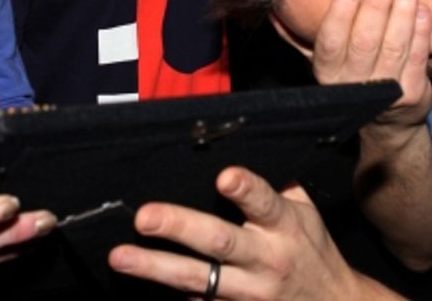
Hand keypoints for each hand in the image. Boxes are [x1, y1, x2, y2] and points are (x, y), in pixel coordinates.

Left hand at [108, 167, 396, 299]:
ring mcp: (249, 292)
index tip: (224, 176)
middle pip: (220, 242)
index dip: (246, 189)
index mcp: (285, 225)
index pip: (265, 202)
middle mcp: (266, 259)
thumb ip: (275, 185)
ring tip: (120, 256)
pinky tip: (138, 285)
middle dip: (180, 228)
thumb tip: (239, 146)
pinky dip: (170, 295)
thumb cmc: (311, 248)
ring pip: (198, 280)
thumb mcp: (304, 211)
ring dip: (155, 268)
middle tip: (144, 217)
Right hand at [311, 0, 431, 131]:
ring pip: (393, 47)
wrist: (387, 120)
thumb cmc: (353, 77)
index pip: (330, 42)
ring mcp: (384, 91)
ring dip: (402, 14)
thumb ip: (299, 37)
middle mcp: (353, 83)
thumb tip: (274, 10)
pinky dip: (421, 33)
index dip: (340, 14)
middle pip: (365, 41)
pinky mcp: (410, 93)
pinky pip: (416, 58)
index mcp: (328, 72)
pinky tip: (423, 10)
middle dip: (376, 6)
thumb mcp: (324, 61)